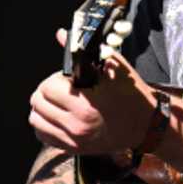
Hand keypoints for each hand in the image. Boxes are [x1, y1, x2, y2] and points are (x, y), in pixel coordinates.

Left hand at [28, 29, 154, 154]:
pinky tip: (56, 116)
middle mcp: (76, 126)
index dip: (54, 79)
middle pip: (38, 103)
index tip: (65, 79)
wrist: (146, 126)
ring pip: (36, 120)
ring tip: (57, 102)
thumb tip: (60, 34)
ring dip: (42, 108)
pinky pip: (42, 136)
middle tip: (60, 88)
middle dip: (46, 91)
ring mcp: (74, 140)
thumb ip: (83, 53)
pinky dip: (44, 124)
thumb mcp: (111, 68)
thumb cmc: (132, 96)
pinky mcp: (74, 149)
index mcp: (85, 106)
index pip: (47, 88)